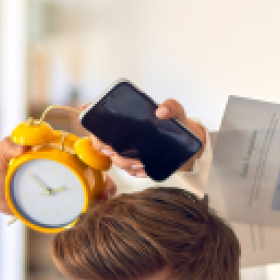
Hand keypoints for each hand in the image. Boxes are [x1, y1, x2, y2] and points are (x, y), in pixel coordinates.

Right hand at [89, 99, 207, 178]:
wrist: (186, 142)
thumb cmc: (175, 122)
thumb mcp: (176, 111)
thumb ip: (171, 106)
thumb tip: (161, 112)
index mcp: (124, 119)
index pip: (98, 122)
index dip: (93, 127)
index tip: (99, 133)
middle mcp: (121, 135)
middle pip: (102, 144)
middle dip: (109, 150)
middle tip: (123, 151)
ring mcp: (127, 150)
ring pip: (116, 160)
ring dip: (125, 163)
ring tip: (141, 163)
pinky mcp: (135, 163)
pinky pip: (129, 172)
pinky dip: (135, 173)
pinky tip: (144, 171)